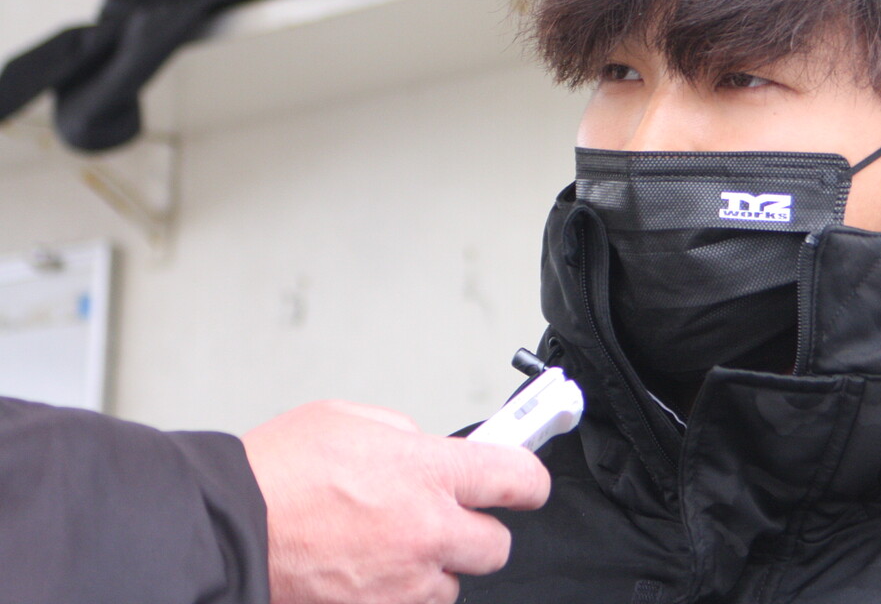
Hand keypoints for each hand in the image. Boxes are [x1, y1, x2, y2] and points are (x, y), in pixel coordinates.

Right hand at [241, 400, 549, 603]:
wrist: (226, 528)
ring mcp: (404, 582)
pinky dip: (396, 595)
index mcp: (428, 471)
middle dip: (477, 532)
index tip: (526, 484)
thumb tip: (429, 450)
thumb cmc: (277, 470)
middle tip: (446, 518)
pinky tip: (364, 573)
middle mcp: (427, 531)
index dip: (528, 481)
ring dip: (430, 569)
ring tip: (384, 547)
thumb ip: (406, 435)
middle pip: (496, 546)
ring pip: (451, 585)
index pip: (517, 479)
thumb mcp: (350, 420)